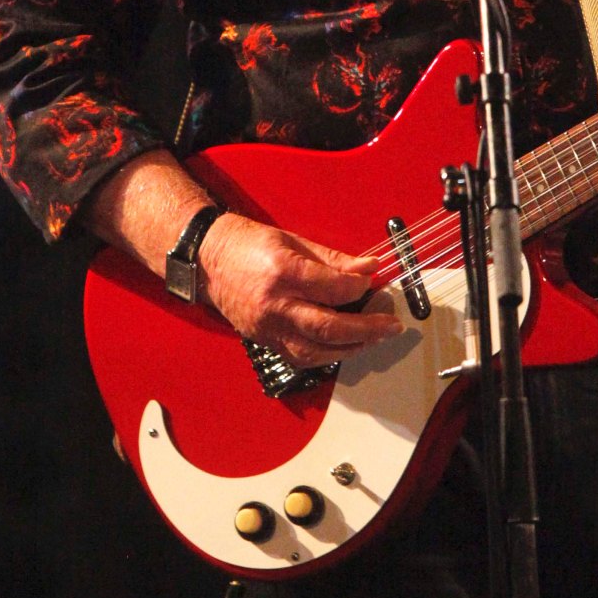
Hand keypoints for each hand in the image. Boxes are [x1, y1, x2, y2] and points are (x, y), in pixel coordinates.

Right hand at [198, 213, 402, 367]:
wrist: (207, 259)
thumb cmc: (248, 244)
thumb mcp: (294, 240)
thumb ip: (334, 259)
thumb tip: (368, 267)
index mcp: (283, 272)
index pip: (333, 289)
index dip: (360, 287)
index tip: (373, 283)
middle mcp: (274, 304)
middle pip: (328, 326)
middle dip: (366, 329)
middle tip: (391, 325)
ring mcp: (267, 327)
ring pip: (316, 351)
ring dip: (351, 348)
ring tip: (373, 338)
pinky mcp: (264, 341)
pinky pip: (300, 356)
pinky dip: (326, 354)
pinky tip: (344, 346)